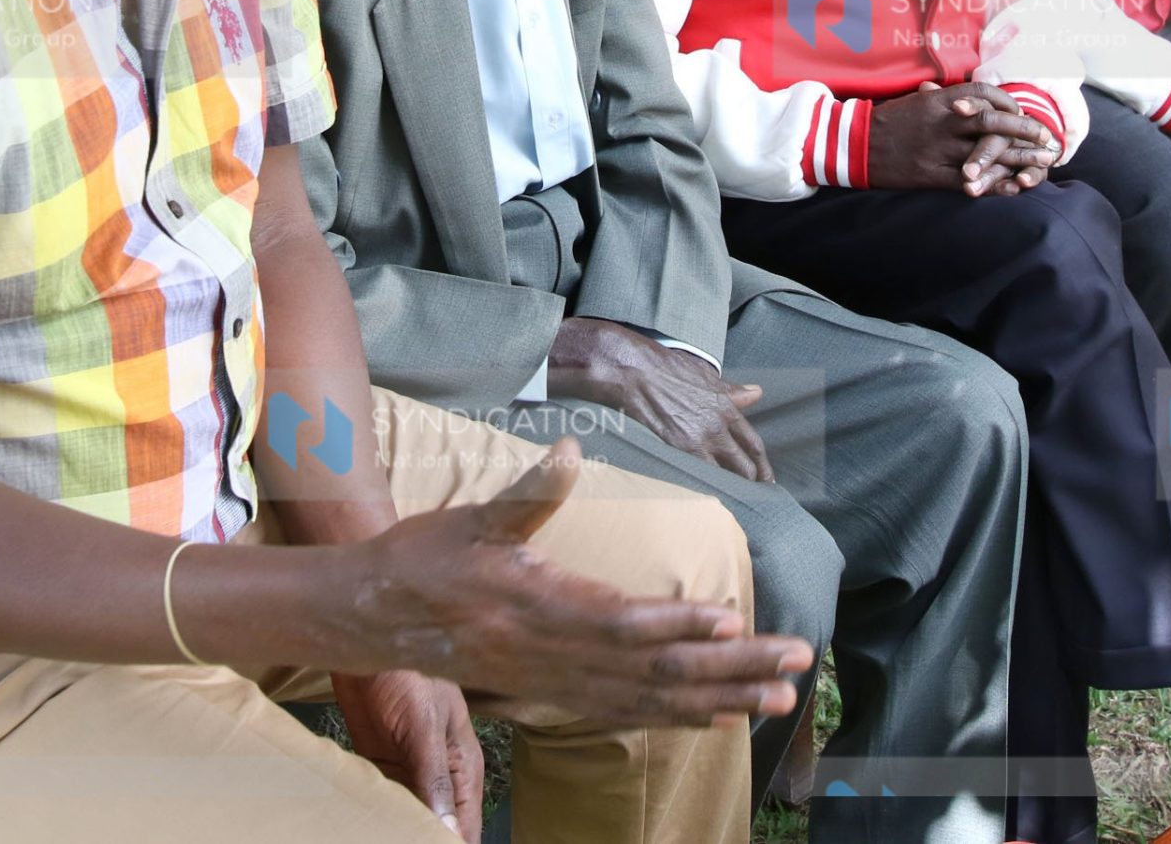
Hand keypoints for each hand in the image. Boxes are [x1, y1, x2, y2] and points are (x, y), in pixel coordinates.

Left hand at [334, 670, 483, 837]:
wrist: (366, 644)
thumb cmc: (407, 673)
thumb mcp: (426, 726)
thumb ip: (436, 779)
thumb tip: (449, 832)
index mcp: (463, 767)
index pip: (465, 827)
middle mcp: (440, 776)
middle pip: (437, 826)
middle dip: (421, 838)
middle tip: (398, 840)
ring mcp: (409, 772)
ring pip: (408, 817)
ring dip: (396, 829)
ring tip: (377, 835)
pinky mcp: (381, 766)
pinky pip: (382, 801)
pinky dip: (376, 814)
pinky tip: (365, 824)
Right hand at [341, 440, 811, 726]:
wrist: (374, 619)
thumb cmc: (424, 561)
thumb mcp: (472, 520)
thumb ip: (529, 495)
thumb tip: (570, 452)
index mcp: (540, 608)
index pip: (622, 623)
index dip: (678, 625)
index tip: (734, 621)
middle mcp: (556, 657)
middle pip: (656, 670)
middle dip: (732, 669)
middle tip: (796, 662)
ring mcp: (558, 684)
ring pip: (652, 701)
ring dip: (721, 699)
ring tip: (780, 697)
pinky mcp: (556, 695)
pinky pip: (628, 714)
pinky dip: (680, 717)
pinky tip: (722, 717)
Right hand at [547, 319, 771, 481]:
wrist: (634, 371)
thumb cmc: (665, 368)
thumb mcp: (705, 376)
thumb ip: (732, 391)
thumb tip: (757, 392)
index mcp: (726, 407)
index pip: (753, 443)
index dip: (763, 464)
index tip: (766, 478)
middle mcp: (717, 427)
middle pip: (745, 465)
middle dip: (754, 483)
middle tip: (757, 497)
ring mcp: (698, 441)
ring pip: (726, 476)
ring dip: (732, 490)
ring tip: (734, 504)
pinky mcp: (677, 451)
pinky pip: (700, 477)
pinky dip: (707, 489)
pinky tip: (708, 500)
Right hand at [867, 82, 1060, 195]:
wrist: (854, 144)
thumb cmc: (889, 121)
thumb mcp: (918, 102)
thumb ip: (946, 99)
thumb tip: (974, 99)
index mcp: (939, 99)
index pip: (984, 94)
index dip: (1009, 104)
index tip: (1023, 114)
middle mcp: (942, 121)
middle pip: (992, 123)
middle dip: (1025, 132)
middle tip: (1048, 141)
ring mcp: (936, 149)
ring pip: (986, 152)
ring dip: (1018, 159)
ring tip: (1042, 164)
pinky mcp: (930, 174)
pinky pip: (969, 179)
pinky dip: (995, 184)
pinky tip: (1014, 187)